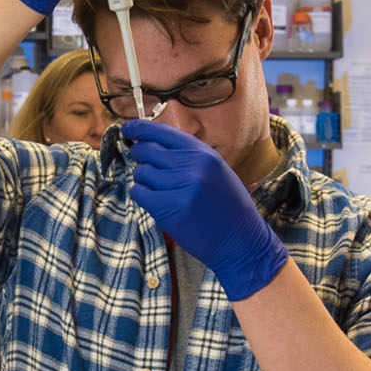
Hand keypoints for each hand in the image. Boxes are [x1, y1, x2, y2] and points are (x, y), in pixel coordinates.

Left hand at [121, 119, 287, 301]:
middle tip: (139, 162)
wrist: (242, 242)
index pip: (164, 132)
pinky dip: (142, 196)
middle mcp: (194, 166)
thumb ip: (189, 157)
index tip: (128, 128)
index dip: (141, 129)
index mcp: (205, 154)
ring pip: (142, 174)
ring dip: (143, 180)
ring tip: (158, 190)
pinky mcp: (171, 209)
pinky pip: (140, 194)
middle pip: (148, 151)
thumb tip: (153, 144)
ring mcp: (182, 188)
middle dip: (138, 155)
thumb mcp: (216, 171)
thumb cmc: (228, 208)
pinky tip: (153, 201)